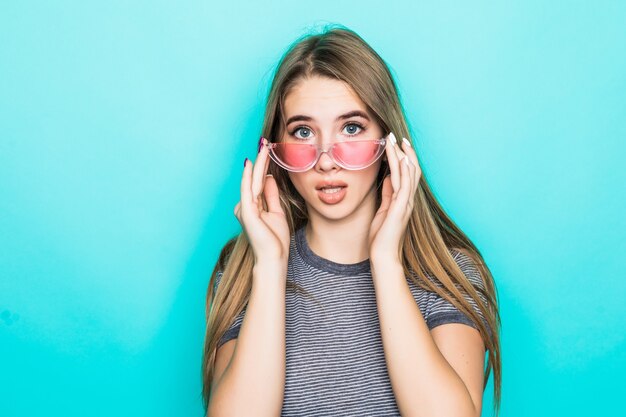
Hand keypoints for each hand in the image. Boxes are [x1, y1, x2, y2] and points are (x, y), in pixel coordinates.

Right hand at [234, 137, 289, 265]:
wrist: (273, 258)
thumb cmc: (275, 240)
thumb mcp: (276, 212)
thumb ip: (271, 195)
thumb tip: (268, 178)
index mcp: (253, 205)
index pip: (259, 180)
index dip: (264, 165)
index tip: (269, 149)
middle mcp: (246, 205)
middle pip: (255, 177)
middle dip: (261, 159)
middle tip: (265, 141)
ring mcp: (245, 207)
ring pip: (252, 180)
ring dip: (258, 162)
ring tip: (264, 146)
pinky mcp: (246, 211)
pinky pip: (247, 189)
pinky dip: (248, 176)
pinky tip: (251, 163)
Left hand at [368, 132, 421, 263]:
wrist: (383, 255)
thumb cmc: (381, 236)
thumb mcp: (383, 209)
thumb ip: (387, 193)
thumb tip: (388, 177)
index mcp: (403, 200)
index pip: (406, 174)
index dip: (403, 158)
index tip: (397, 144)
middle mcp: (408, 199)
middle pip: (411, 170)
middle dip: (405, 152)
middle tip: (399, 136)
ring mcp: (406, 203)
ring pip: (408, 174)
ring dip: (403, 156)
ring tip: (397, 141)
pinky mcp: (400, 208)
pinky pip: (404, 186)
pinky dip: (404, 171)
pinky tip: (402, 159)